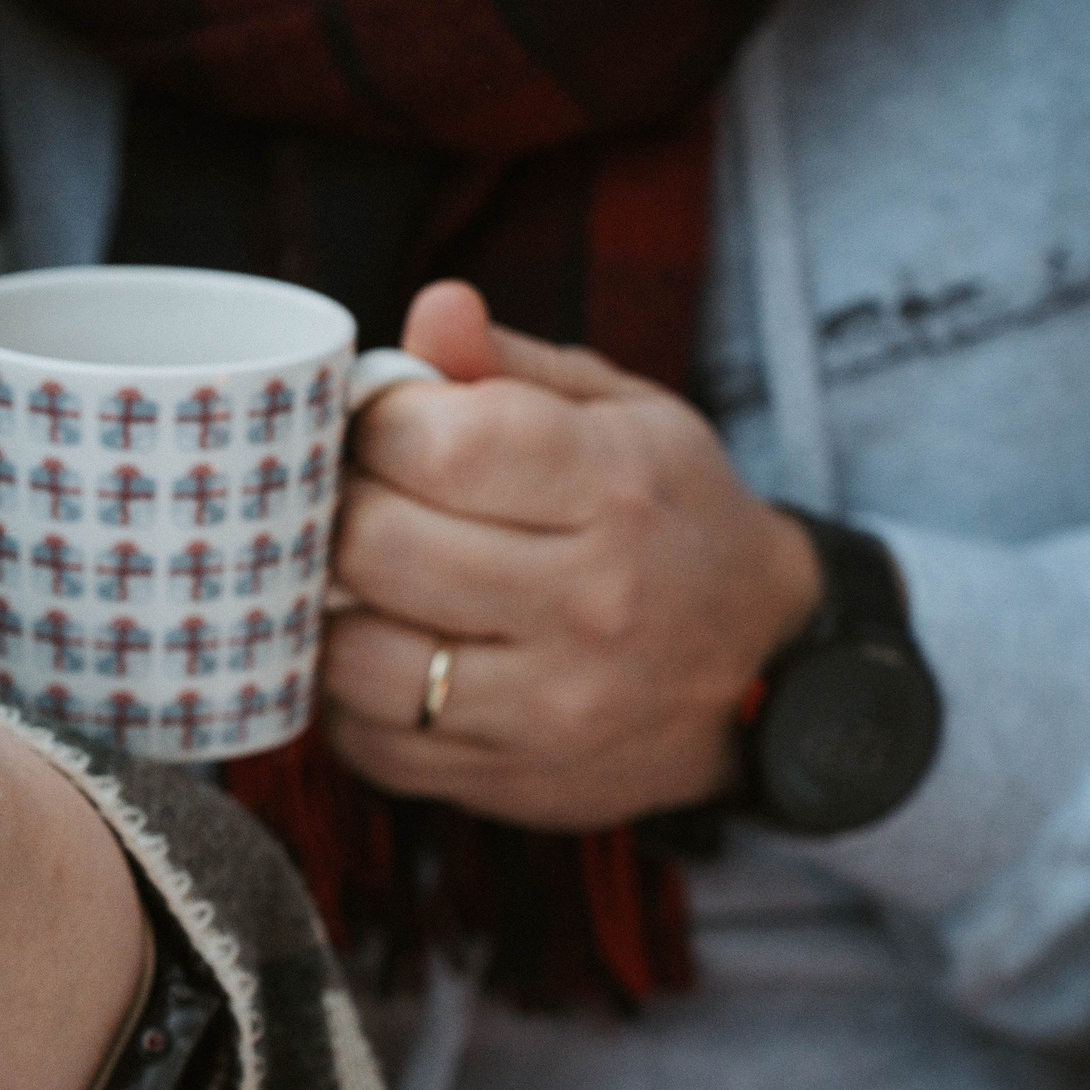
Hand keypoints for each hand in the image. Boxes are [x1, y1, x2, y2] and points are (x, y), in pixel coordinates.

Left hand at [321, 282, 821, 828]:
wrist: (761, 672)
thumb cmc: (668, 517)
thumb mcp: (621, 414)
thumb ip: (512, 364)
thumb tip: (434, 308)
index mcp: (615, 490)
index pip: (437, 447)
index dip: (375, 423)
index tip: (381, 422)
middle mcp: (589, 605)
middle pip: (375, 547)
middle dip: (339, 509)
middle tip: (357, 496)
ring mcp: (548, 709)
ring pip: (352, 656)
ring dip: (328, 609)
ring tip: (360, 577)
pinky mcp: (507, 781)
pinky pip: (365, 740)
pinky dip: (347, 695)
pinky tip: (386, 649)